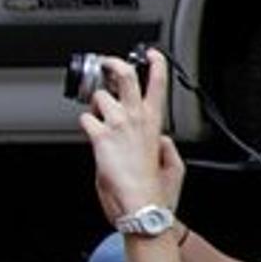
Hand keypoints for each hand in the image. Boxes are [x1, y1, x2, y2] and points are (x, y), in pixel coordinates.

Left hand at [80, 49, 177, 220]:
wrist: (140, 206)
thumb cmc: (156, 193)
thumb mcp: (174, 167)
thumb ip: (169, 149)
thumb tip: (163, 141)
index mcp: (157, 125)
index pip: (159, 85)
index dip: (156, 64)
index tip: (151, 55)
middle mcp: (137, 119)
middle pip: (127, 77)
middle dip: (115, 64)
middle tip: (108, 63)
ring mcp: (118, 126)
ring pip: (101, 96)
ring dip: (96, 104)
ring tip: (98, 115)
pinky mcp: (100, 137)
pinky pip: (85, 119)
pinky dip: (85, 124)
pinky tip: (91, 134)